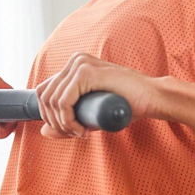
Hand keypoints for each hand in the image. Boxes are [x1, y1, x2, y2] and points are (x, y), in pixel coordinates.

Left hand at [35, 51, 159, 139]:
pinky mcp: (86, 72)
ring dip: (63, 124)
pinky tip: (82, 129)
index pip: (44, 91)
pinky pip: (64, 102)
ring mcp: (80, 64)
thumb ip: (68, 121)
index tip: (69, 130)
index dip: (50, 116)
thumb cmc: (126, 104)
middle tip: (75, 133)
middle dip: (55, 121)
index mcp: (74, 66)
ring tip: (81, 132)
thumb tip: (43, 131)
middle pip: (44, 96)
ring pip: (52, 100)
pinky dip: (68, 120)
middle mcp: (75, 61)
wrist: (152, 98)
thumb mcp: (91, 114)